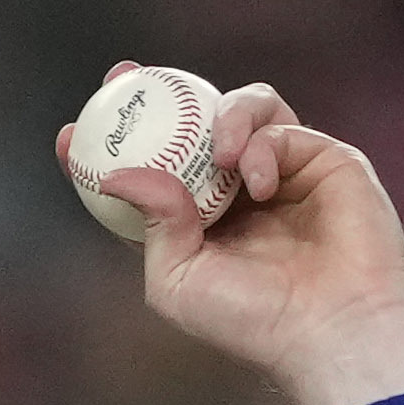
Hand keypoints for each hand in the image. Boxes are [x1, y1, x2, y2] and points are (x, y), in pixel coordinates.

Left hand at [60, 71, 403, 404]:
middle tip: (123, 77)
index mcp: (199, 223)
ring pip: (240, 108)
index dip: (111, 145)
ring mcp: (282, 171)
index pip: (149, 172)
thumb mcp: (177, 280)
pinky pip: (280, 127)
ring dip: (218, 118)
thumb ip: (149, 224)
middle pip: (192, 122)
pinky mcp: (324, 160)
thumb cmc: (252, 319)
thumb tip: (116, 174)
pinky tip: (254, 185)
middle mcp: (238, 192)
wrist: (330, 327)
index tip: (72, 131)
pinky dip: (260, 147)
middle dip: (154, 92)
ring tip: (218, 154)